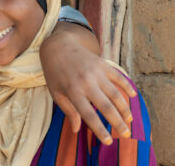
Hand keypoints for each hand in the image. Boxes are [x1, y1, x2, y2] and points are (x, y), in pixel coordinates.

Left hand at [40, 22, 135, 144]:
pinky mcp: (102, 64)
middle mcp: (86, 83)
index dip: (99, 130)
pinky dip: (127, 87)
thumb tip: (77, 129)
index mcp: (73, 92)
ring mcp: (96, 72)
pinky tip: (132, 96)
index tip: (108, 141)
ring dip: (125, 108)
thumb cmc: (54, 73)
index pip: (89, 115)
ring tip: (129, 119)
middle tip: (125, 134)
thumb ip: (68, 110)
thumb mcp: (56, 93)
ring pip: (116, 94)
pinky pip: (118, 77)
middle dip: (118, 122)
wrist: (58, 47)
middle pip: (107, 107)